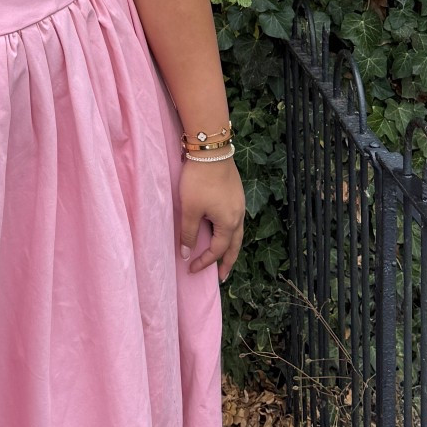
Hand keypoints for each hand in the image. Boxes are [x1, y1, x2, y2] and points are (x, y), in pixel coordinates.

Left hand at [179, 155, 245, 283]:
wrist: (211, 150)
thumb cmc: (199, 181)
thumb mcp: (190, 209)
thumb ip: (189, 233)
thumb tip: (187, 254)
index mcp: (228, 223)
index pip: (217, 250)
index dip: (204, 261)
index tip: (191, 268)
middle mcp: (239, 216)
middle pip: (235, 245)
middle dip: (228, 262)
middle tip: (223, 276)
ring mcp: (240, 204)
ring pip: (237, 233)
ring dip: (230, 247)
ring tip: (224, 257)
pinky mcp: (236, 194)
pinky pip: (236, 220)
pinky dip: (230, 232)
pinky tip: (223, 229)